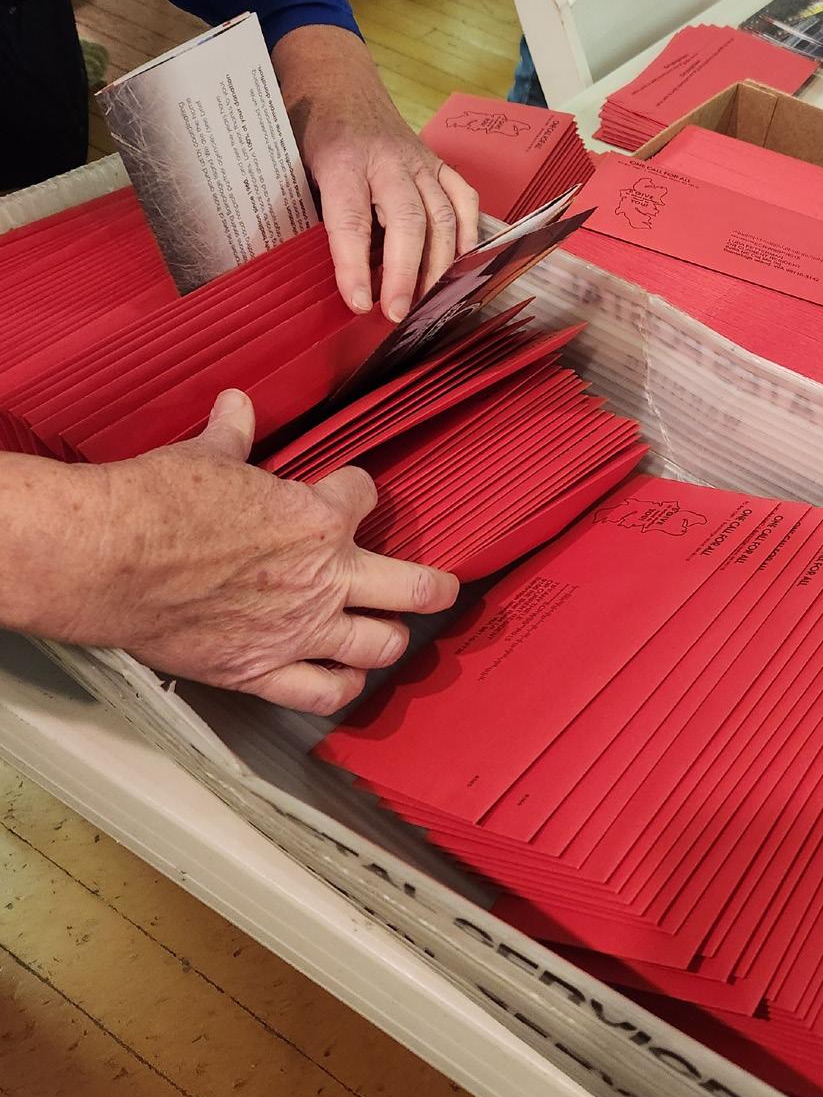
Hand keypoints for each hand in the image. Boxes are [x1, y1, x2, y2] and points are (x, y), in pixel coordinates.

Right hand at [58, 391, 457, 712]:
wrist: (106, 556)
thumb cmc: (155, 504)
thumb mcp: (203, 457)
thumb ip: (232, 436)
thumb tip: (237, 404)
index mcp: (316, 520)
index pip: (365, 498)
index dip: (359, 491)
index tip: (353, 493)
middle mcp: (322, 579)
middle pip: (412, 588)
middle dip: (435, 587)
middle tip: (443, 587)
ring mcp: (298, 630)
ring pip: (380, 645)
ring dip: (391, 639)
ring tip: (391, 633)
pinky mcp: (260, 669)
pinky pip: (323, 692)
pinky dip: (343, 687)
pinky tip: (348, 679)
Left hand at [273, 24, 479, 322]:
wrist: (337, 82)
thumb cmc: (312, 131)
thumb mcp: (295, 166)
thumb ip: (318, 214)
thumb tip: (339, 274)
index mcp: (342, 159)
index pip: (352, 219)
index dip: (356, 266)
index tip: (359, 303)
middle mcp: (388, 159)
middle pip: (408, 220)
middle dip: (405, 273)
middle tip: (398, 314)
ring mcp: (419, 160)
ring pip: (441, 215)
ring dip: (439, 265)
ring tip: (429, 303)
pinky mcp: (438, 163)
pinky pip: (463, 200)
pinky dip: (468, 234)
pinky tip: (461, 267)